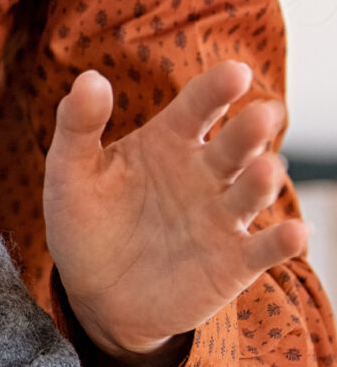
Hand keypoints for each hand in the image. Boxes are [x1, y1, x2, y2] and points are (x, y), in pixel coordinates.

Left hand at [45, 61, 309, 366]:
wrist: (95, 295)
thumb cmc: (85, 222)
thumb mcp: (70, 171)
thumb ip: (78, 124)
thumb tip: (89, 77)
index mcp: (168, 141)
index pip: (197, 106)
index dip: (216, 89)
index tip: (236, 71)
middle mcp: (204, 173)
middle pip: (234, 145)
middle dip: (250, 130)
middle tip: (263, 113)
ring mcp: (222, 216)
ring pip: (251, 192)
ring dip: (263, 180)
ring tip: (265, 168)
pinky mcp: (234, 262)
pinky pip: (263, 249)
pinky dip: (282, 242)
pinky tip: (296, 233)